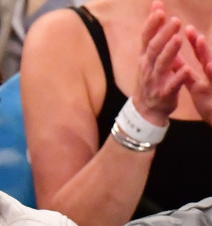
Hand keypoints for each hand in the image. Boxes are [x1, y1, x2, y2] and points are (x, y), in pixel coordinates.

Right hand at [132, 1, 189, 125]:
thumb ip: (154, 34)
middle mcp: (147, 68)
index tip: (159, 9)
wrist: (145, 110)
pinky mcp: (164, 94)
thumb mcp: (148, 57)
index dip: (151, 24)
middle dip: (163, 34)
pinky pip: (171, 85)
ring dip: (170, 52)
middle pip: (154, 49)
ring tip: (179, 39)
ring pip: (161, 65)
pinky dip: (178, 78)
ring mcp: (154, 81)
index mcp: (145, 58)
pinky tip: (186, 69)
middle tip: (175, 20)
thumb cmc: (150, 79)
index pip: (146, 38)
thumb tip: (157, 9)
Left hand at [184, 25, 211, 124]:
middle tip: (198, 38)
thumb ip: (184, 70)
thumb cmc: (207, 98)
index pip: (201, 55)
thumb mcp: (194, 83)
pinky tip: (211, 78)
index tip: (188, 29)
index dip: (196, 43)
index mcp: (206, 74)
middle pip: (209, 62)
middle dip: (204, 52)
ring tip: (209, 64)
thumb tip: (172, 57)